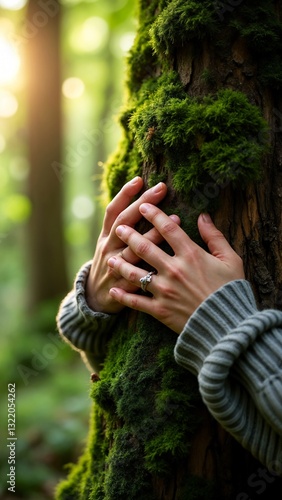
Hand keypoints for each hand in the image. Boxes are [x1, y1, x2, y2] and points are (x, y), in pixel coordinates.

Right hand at [86, 178, 179, 313]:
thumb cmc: (110, 265)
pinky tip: (172, 258)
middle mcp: (109, 248)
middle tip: (161, 188)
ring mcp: (114, 267)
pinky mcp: (122, 287)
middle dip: (142, 204)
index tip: (139, 179)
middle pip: (124, 223)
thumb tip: (142, 204)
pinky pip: (138, 276)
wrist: (94, 299)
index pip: (113, 211)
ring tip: (176, 219)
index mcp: (107, 237)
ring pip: (133, 249)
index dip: (124, 195)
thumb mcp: (110, 244)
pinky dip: (153, 267)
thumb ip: (124, 227)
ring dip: (154, 233)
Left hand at [107, 204, 244, 332]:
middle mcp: (173, 270)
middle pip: (145, 247)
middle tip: (119, 228)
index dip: (153, 214)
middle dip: (129, 235)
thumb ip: (215, 237)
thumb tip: (203, 216)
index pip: (167, 228)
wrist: (228, 325)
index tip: (143, 205)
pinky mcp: (159, 310)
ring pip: (134, 273)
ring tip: (110, 258)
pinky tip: (113, 290)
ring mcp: (164, 290)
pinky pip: (136, 302)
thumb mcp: (231, 260)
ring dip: (120, 264)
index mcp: (190, 254)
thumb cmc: (231, 290)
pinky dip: (123, 296)